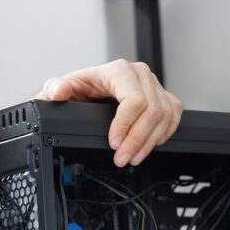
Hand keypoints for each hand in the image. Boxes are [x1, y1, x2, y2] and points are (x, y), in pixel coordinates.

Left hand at [36, 60, 182, 167]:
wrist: (86, 91)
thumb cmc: (77, 89)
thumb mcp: (59, 87)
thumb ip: (56, 88)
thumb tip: (59, 91)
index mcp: (118, 70)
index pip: (134, 99)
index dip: (126, 125)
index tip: (114, 144)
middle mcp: (139, 74)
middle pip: (152, 111)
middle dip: (137, 140)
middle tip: (122, 159)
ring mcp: (153, 85)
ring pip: (164, 115)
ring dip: (150, 142)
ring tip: (133, 158)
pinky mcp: (161, 96)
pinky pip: (173, 114)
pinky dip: (164, 132)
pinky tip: (151, 145)